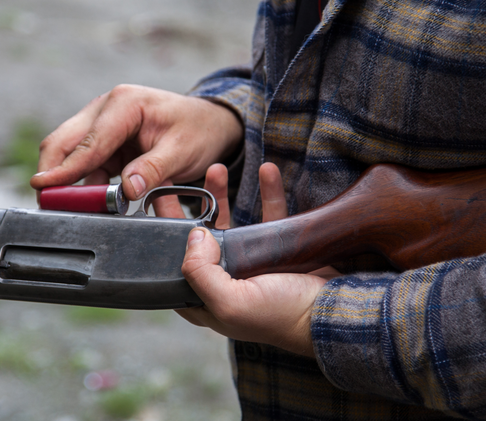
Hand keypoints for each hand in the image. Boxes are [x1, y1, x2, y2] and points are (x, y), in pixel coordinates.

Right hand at [29, 85, 242, 207]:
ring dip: (67, 182)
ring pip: (70, 154)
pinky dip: (83, 183)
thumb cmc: (198, 130)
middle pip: (64, 142)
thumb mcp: (182, 151)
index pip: (88, 142)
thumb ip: (153, 170)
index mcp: (124, 104)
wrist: (209, 123)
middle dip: (53, 174)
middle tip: (47, 205)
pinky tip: (88, 203)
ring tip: (68, 210)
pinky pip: (85, 164)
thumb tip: (127, 190)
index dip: (64, 169)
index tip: (42, 188)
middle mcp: (106, 108)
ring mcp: (102, 123)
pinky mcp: (105, 141)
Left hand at [176, 163, 338, 355]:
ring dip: (222, 194)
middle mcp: (223, 280)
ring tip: (217, 168)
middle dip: (187, 207)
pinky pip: (267, 214)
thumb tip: (194, 235)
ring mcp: (249, 264)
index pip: (172, 265)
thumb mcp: (230, 303)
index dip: (160, 237)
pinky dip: (267, 192)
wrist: (332, 311)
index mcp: (205, 298)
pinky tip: (266, 171)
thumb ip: (201, 273)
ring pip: (229, 221)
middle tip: (175, 179)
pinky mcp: (275, 249)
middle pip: (197, 239)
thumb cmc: (281, 316)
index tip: (153, 203)